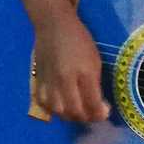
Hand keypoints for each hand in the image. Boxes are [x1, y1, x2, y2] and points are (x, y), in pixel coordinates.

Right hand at [32, 8, 110, 123]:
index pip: (92, 104)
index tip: (105, 111)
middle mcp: (65, 80)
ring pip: (58, 111)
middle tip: (92, 113)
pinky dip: (52, 109)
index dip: (100, 114)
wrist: (53, 25)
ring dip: (69, 116)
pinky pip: (43, 102)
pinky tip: (60, 106)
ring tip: (77, 112)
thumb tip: (97, 103)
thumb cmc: (79, 40)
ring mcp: (50, 81)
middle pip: (74, 111)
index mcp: (84, 73)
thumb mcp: (95, 60)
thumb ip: (95, 83)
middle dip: (86, 117)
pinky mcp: (38, 80)